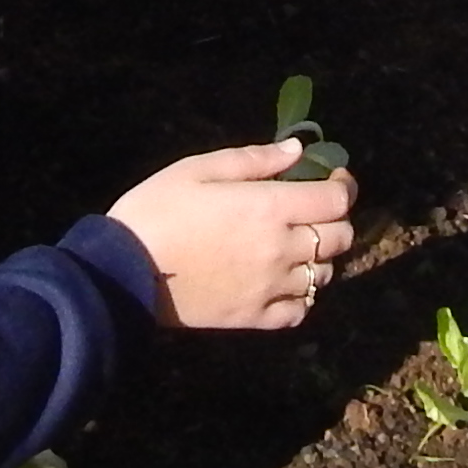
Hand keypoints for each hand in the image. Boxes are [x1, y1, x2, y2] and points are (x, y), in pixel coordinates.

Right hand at [108, 145, 357, 330]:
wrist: (124, 271)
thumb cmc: (156, 211)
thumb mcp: (197, 169)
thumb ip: (253, 160)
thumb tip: (297, 150)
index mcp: (269, 207)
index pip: (337, 200)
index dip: (343, 186)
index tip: (332, 179)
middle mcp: (281, 249)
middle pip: (340, 238)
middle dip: (334, 219)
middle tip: (311, 211)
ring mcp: (271, 287)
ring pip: (325, 274)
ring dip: (318, 257)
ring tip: (294, 246)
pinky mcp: (256, 317)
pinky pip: (300, 310)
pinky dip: (301, 296)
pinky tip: (283, 283)